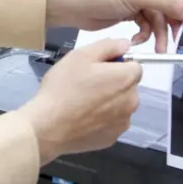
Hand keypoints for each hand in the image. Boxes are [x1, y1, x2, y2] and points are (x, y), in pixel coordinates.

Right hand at [20, 38, 142, 163]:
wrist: (48, 126)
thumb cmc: (63, 86)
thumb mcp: (81, 55)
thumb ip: (108, 46)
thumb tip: (125, 45)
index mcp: (127, 79)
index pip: (134, 66)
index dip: (116, 65)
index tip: (96, 69)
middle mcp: (132, 102)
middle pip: (128, 87)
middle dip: (113, 84)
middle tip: (86, 85)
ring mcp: (123, 123)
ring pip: (120, 106)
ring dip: (109, 102)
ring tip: (83, 103)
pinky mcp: (112, 138)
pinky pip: (112, 123)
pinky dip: (102, 120)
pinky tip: (83, 119)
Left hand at [47, 0, 182, 51]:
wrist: (73, 5)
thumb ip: (167, 4)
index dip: (182, 4)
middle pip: (168, 2)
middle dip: (169, 22)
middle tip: (173, 40)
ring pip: (158, 15)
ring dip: (158, 32)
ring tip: (158, 48)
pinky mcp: (131, 8)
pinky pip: (146, 22)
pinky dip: (144, 32)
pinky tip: (138, 40)